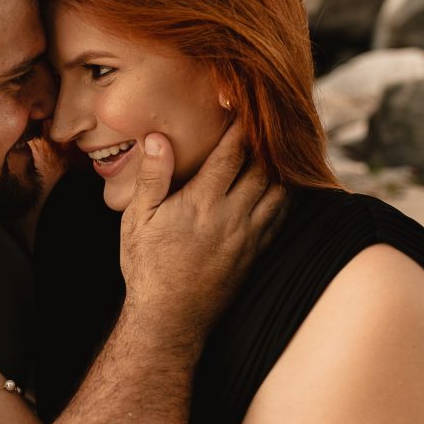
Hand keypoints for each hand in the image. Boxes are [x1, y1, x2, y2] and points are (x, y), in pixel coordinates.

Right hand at [120, 124, 285, 348]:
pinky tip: (281, 185)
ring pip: (279, 190)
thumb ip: (153, 176)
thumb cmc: (146, 265)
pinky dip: (286, 195)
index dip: (240, 126)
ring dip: (279, 167)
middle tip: (267, 120)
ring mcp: (248, 236)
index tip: (243, 106)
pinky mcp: (256, 253)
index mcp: (201, 202)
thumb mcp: (137, 219)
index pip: (231, 153)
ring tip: (277, 148)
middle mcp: (232, 216)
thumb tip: (159, 137)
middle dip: (266, 142)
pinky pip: (281, 216)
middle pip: (264, 167)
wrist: (170, 317)